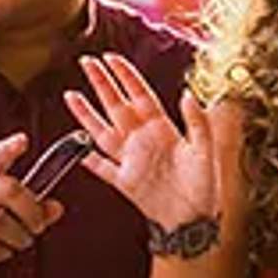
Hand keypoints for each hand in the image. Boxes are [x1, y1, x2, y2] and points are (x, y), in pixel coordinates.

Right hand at [0, 130, 64, 277]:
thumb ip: (27, 204)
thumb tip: (57, 208)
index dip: (8, 148)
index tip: (23, 141)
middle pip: (8, 191)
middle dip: (32, 211)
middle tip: (38, 225)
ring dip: (18, 236)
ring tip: (22, 241)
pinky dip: (1, 251)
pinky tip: (3, 250)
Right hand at [66, 55, 236, 237]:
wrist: (194, 219)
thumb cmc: (204, 185)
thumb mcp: (205, 150)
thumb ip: (196, 122)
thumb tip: (188, 95)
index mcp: (162, 129)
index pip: (140, 95)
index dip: (126, 76)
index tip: (112, 58)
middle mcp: (143, 140)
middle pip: (117, 106)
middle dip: (102, 84)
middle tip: (86, 63)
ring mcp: (131, 160)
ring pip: (103, 131)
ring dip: (86, 114)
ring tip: (71, 95)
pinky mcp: (124, 182)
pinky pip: (102, 167)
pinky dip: (88, 159)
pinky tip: (76, 148)